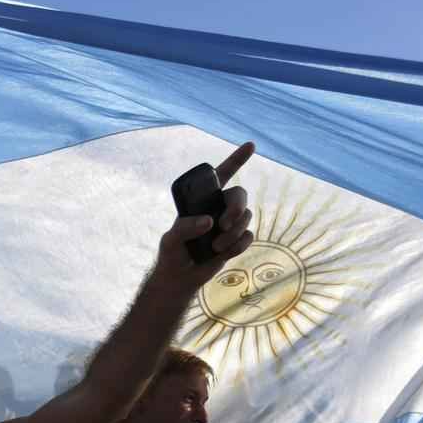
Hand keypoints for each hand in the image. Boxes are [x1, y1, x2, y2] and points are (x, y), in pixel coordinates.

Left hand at [154, 142, 254, 289]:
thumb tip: (210, 221)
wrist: (181, 277)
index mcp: (202, 199)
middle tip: (223, 225)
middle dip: (235, 208)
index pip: (221, 175)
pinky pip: (248, 236)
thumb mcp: (171, 240)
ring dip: (233, 233)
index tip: (251, 145)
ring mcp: (229, 223)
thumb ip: (185, 228)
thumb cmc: (172, 253)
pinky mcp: (236, 240)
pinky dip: (237, 245)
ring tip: (215, 246)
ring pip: (247, 216)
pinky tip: (223, 253)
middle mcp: (218, 207)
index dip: (237, 159)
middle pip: (240, 195)